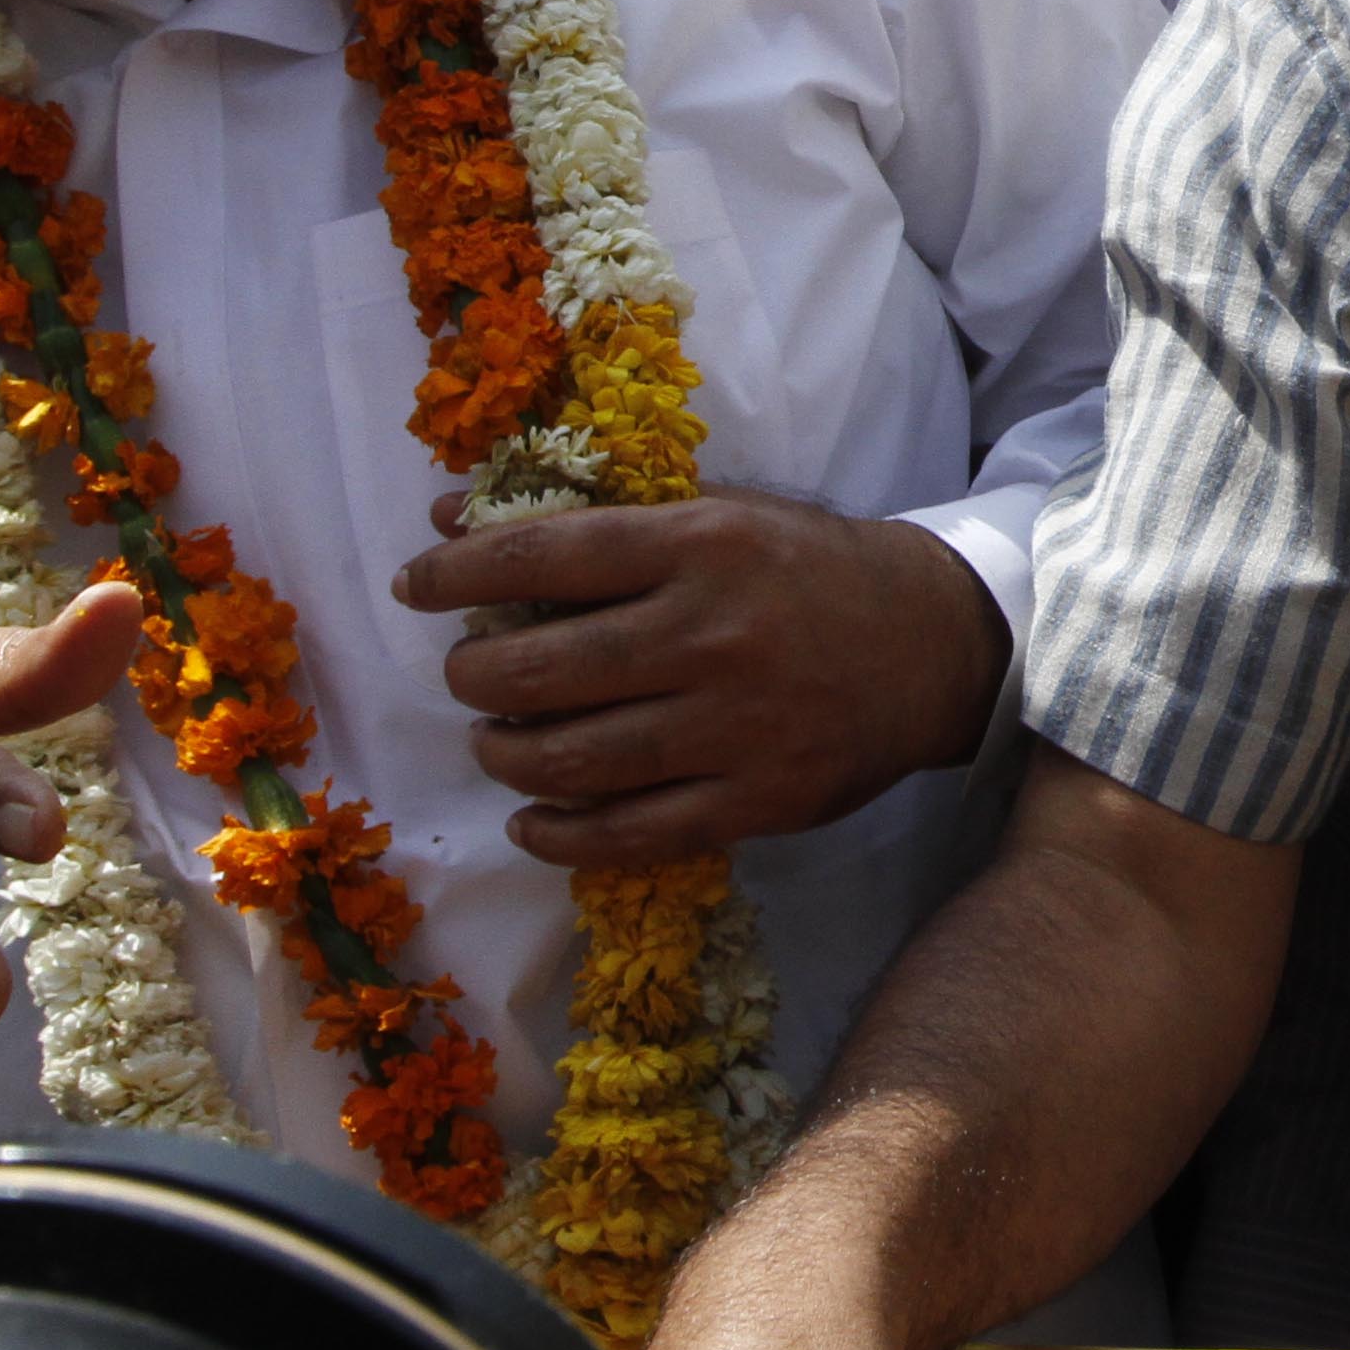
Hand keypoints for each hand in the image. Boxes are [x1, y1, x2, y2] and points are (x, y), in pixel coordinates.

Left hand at [399, 493, 1006, 863]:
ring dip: (505, 753)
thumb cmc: (809, 570)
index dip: (457, 573)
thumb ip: (594, 522)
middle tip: (469, 675)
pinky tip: (533, 818)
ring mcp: (736, 726)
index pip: (544, 555)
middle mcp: (714, 633)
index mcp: (704, 544)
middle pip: (541, 668)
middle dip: (474, 675)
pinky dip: (559, 833)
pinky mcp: (758, 800)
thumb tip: (448, 523)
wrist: (935, 644)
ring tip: (496, 739)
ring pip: (571, 758)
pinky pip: (628, 833)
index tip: (414, 586)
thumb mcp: (718, 515)